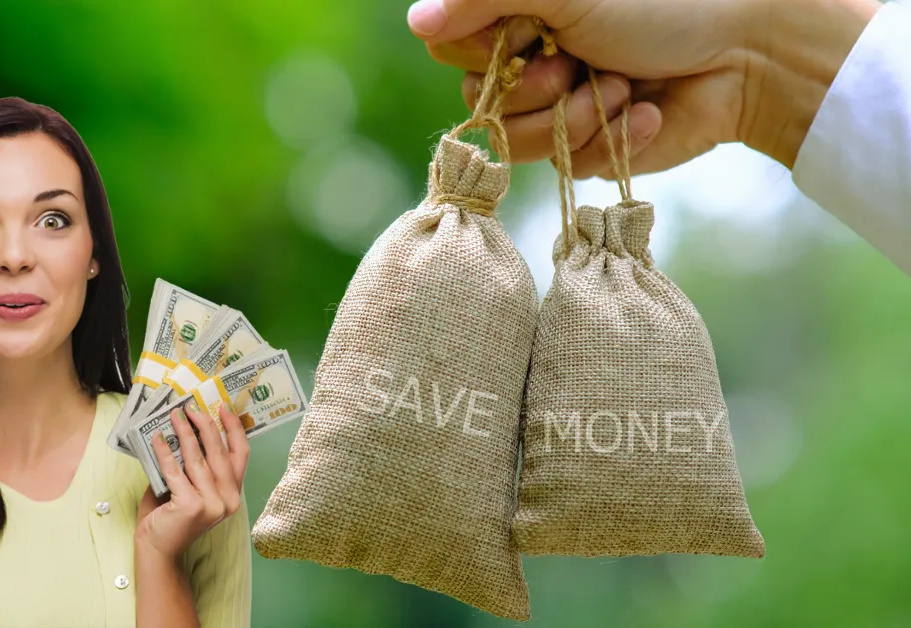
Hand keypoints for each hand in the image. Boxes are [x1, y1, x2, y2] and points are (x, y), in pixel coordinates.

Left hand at [135, 402, 248, 560]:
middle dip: (205, 424)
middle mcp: (229, 499)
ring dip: (184, 433)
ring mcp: (212, 504)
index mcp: (233, 493)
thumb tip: (186, 427)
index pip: (241, 455)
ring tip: (174, 416)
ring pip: (198, 459)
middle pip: (220, 452)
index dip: (234, 429)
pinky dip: (165, 452)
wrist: (158, 549)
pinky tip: (158, 438)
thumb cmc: (171, 516)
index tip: (223, 408)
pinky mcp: (192, 506)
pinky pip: (176, 471)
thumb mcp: (191, 488)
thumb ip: (195, 465)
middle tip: (192, 407)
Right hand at [408, 0, 878, 174]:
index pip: (449, 45)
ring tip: (624, 87)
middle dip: (533, 86)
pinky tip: (648, 110)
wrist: (750, 52)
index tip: (528, 33)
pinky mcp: (590, 150)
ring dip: (574, 115)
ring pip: (517, 140)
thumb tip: (416, 21)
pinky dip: (612, 137)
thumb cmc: (665, 1)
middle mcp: (531, 59)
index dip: (480, 49)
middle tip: (579, 62)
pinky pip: (566, 165)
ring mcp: (559, 107)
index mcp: (520, 14)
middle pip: (477, 99)